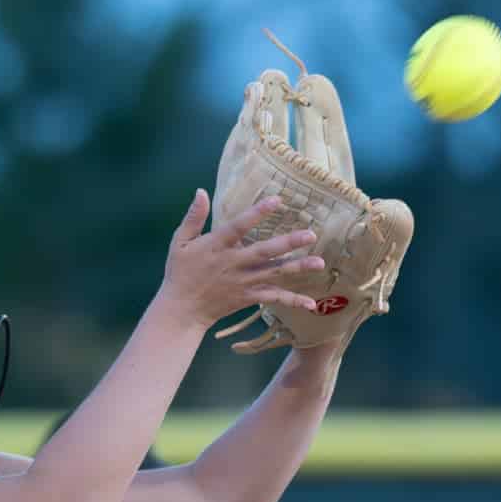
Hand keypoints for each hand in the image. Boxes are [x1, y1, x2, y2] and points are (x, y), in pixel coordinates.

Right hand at [158, 191, 324, 329]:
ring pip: (274, 274)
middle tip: (310, 234)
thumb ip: (193, 217)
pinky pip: (273, 298)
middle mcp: (233, 264)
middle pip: (264, 252)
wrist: (182, 310)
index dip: (257, 214)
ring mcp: (243, 282)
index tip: (277, 200)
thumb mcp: (180, 242)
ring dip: (297, 268)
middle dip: (287, 243)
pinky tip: (310, 303)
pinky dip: (292, 301)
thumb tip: (200, 191)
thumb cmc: (180, 273)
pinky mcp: (248, 297)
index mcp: (216, 246)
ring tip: (319, 263)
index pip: (239, 227)